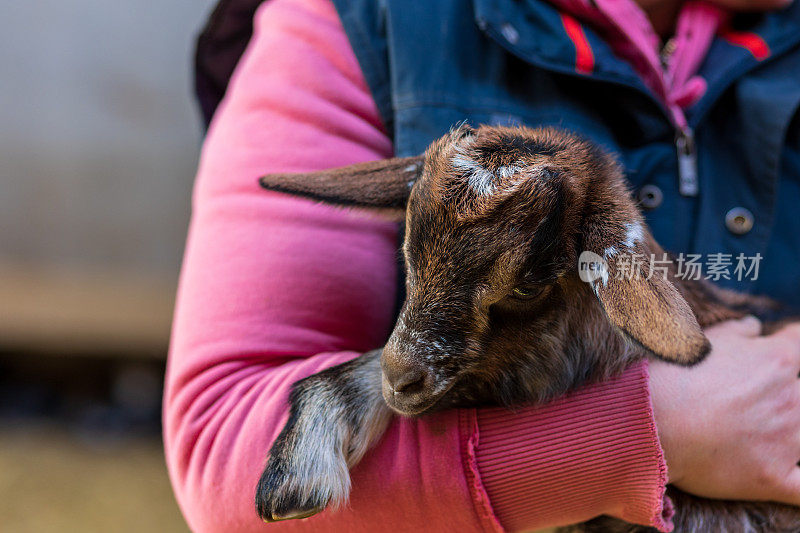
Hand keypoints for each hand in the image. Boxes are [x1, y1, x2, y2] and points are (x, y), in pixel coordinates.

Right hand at [649, 315, 799, 504]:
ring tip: (758, 431)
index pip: (799, 343)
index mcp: (778, 360)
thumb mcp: (704, 340)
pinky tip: (789, 470)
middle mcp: (793, 398)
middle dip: (784, 393)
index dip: (787, 350)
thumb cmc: (672, 376)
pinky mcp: (776, 479)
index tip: (773, 357)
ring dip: (790, 430)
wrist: (649, 421)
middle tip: (751, 399)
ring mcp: (789, 441)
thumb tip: (755, 326)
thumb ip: (738, 332)